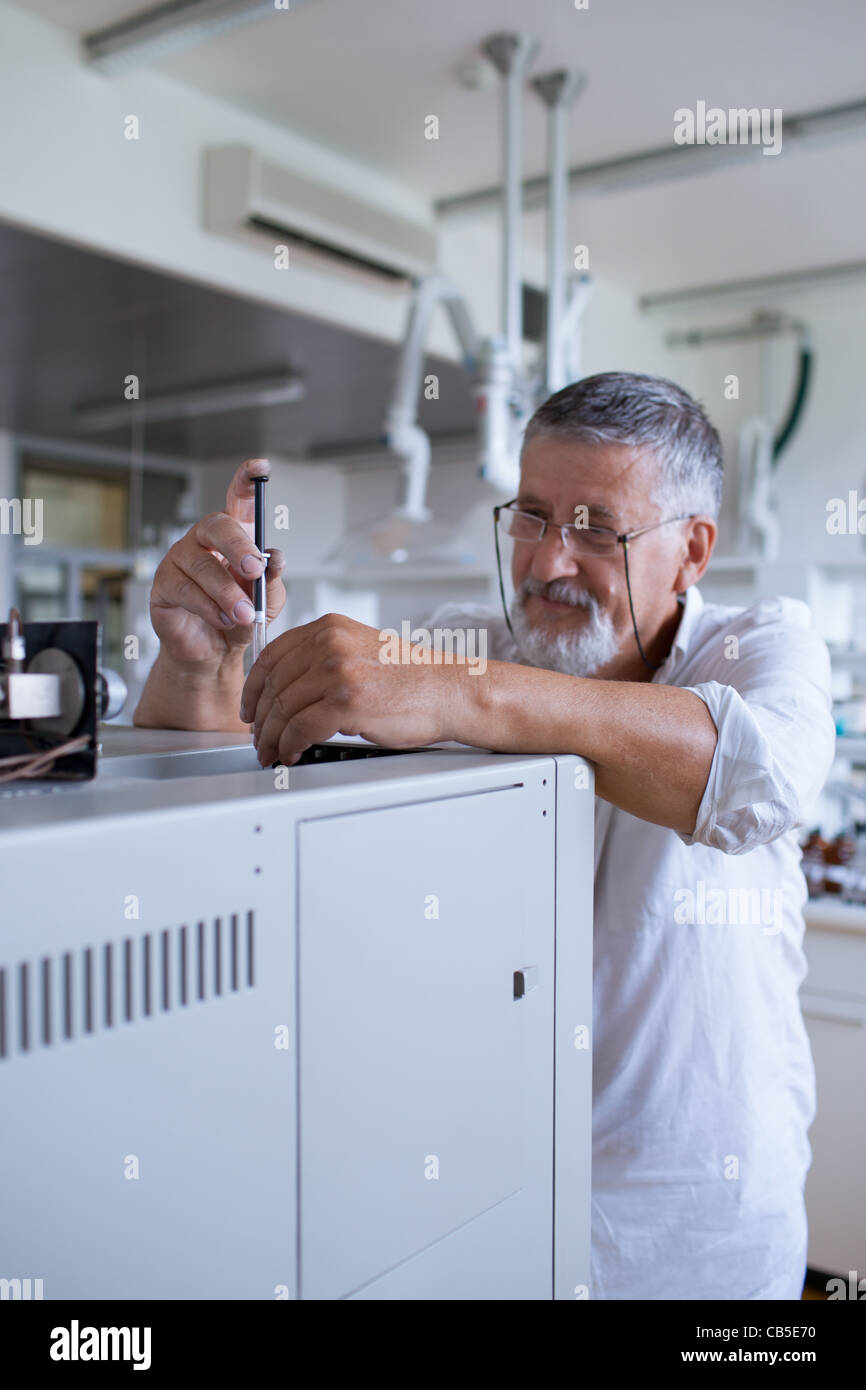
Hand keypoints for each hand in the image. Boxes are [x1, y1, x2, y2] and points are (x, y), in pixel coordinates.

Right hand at [148, 458, 286, 668]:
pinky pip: (186, 590)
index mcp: (234, 536)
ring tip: (245, 615)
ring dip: (228, 593)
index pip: (238, 500)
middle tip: (254, 569)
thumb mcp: (267, 600)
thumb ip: (272, 580)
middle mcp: (204, 540)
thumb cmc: (241, 618)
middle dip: (238, 546)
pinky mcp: (163, 584)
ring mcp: (180, 558)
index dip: (247, 481)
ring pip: (203, 566)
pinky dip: (209, 607)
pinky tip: (223, 620)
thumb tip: (274, 559)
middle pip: (217, 525)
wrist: (215, 652)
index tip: (261, 468)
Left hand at [240, 613, 468, 765]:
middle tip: (259, 739)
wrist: (449, 692)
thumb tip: (289, 690)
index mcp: (330, 628)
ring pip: (283, 709)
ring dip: (272, 737)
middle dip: (261, 720)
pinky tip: (292, 753)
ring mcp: (338, 671)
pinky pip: (300, 728)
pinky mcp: (347, 702)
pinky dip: (290, 745)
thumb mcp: (361, 650)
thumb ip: (325, 659)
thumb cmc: (412, 679)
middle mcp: (330, 644)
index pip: (272, 655)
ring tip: (272, 752)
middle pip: (274, 685)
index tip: (250, 708)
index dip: (254, 687)